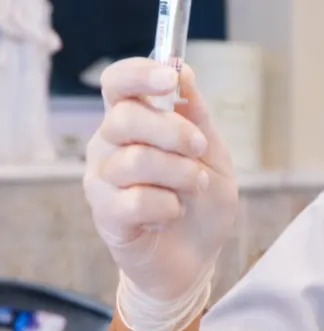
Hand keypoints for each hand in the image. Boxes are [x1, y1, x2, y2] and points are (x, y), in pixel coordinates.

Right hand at [83, 57, 238, 330]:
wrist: (197, 258)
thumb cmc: (202, 202)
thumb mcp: (213, 154)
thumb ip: (197, 117)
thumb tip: (182, 72)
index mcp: (133, 122)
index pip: (118, 83)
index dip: (139, 74)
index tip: (169, 78)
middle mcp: (108, 146)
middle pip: (125, 117)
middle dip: (173, 131)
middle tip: (199, 148)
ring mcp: (102, 181)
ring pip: (135, 160)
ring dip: (180, 173)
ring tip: (195, 188)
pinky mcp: (105, 216)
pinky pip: (134, 201)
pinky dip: (167, 206)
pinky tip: (172, 214)